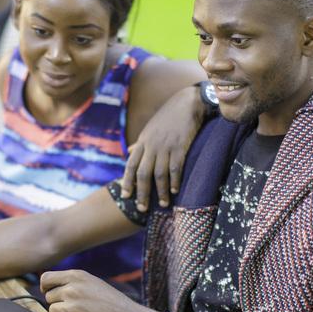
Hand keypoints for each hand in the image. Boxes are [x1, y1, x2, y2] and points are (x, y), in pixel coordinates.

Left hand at [40, 270, 158, 311]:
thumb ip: (74, 282)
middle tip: (73, 307)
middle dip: (58, 302)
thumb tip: (51, 287)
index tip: (49, 292)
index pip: (46, 278)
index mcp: (77, 276)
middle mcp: (72, 290)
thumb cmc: (114, 302)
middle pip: (49, 297)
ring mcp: (72, 309)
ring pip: (52, 311)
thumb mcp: (94, 282)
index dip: (45, 287)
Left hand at [121, 86, 204, 210]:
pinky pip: (176, 168)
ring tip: (161, 204)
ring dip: (160, 191)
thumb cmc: (168, 117)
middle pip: (143, 174)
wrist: (187, 103)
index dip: (127, 181)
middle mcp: (152, 145)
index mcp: (143, 142)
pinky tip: (174, 191)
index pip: (131, 165)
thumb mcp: (150, 129)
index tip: (126, 196)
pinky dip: (174, 181)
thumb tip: (130, 152)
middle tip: (142, 208)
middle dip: (141, 193)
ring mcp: (166, 146)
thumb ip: (141, 143)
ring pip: (159, 174)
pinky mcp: (181, 146)